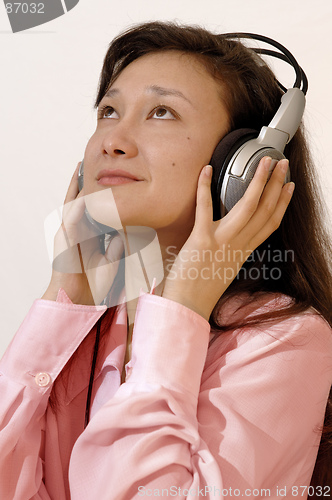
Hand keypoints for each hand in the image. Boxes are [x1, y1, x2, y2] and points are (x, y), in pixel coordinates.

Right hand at [42, 162, 123, 304]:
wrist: (78, 300)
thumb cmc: (94, 284)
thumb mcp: (111, 261)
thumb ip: (116, 246)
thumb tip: (124, 233)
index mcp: (88, 236)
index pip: (94, 209)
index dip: (99, 194)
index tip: (108, 179)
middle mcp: (77, 232)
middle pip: (81, 201)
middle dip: (85, 183)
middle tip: (90, 162)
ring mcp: (69, 233)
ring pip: (73, 203)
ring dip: (76, 185)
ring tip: (81, 166)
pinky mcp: (63, 238)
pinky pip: (69, 215)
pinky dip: (75, 201)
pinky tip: (81, 187)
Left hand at [162, 157, 294, 320]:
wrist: (188, 306)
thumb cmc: (202, 289)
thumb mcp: (225, 268)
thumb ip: (232, 251)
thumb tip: (232, 237)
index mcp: (244, 251)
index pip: (270, 223)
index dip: (282, 203)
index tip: (289, 187)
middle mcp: (237, 244)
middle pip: (264, 210)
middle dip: (276, 183)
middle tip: (282, 164)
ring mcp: (222, 241)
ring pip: (247, 206)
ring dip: (258, 181)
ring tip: (264, 162)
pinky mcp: (201, 239)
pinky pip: (205, 207)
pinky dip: (204, 187)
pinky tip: (207, 170)